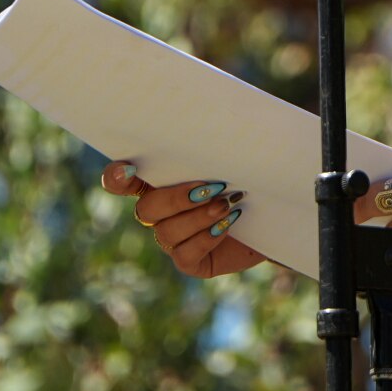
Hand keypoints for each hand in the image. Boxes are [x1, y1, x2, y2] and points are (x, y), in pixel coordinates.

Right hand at [101, 160, 273, 279]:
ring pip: (166, 232)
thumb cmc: (248, 176)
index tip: (130, 168)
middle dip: (175, 198)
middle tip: (210, 188)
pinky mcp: (190, 261)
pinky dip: (206, 238)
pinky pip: (184, 254)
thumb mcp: (231, 157)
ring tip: (226, 205)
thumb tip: (212, 129)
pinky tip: (226, 225)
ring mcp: (172, 238)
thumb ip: (211, 147)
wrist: (274, 214)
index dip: (116, 177)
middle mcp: (159, 212)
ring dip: (197, 217)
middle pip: (146, 209)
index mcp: (159, 181)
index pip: (120, 180)